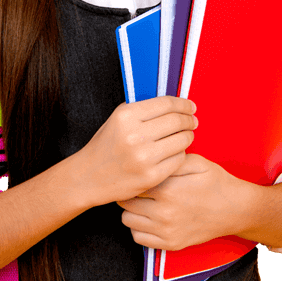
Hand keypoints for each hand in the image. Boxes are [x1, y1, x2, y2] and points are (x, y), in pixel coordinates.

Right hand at [75, 96, 197, 208]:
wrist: (89, 176)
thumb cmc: (106, 146)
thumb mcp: (117, 119)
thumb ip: (142, 109)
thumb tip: (174, 104)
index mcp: (126, 116)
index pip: (166, 104)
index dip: (183, 104)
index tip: (190, 106)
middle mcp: (135, 136)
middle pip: (177, 121)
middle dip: (189, 120)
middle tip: (192, 121)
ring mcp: (144, 158)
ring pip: (182, 140)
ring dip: (188, 136)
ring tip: (185, 136)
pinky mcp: (151, 176)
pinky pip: (178, 159)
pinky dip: (180, 153)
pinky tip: (174, 152)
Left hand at [116, 152, 247, 251]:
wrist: (236, 209)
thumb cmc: (216, 182)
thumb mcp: (195, 162)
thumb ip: (169, 160)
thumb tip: (148, 158)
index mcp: (168, 191)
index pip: (134, 183)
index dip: (133, 176)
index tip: (137, 172)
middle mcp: (164, 214)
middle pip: (126, 203)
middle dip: (130, 193)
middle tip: (139, 187)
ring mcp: (166, 232)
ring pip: (128, 221)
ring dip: (132, 210)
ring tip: (144, 202)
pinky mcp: (170, 245)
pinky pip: (138, 238)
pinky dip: (138, 227)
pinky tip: (149, 217)